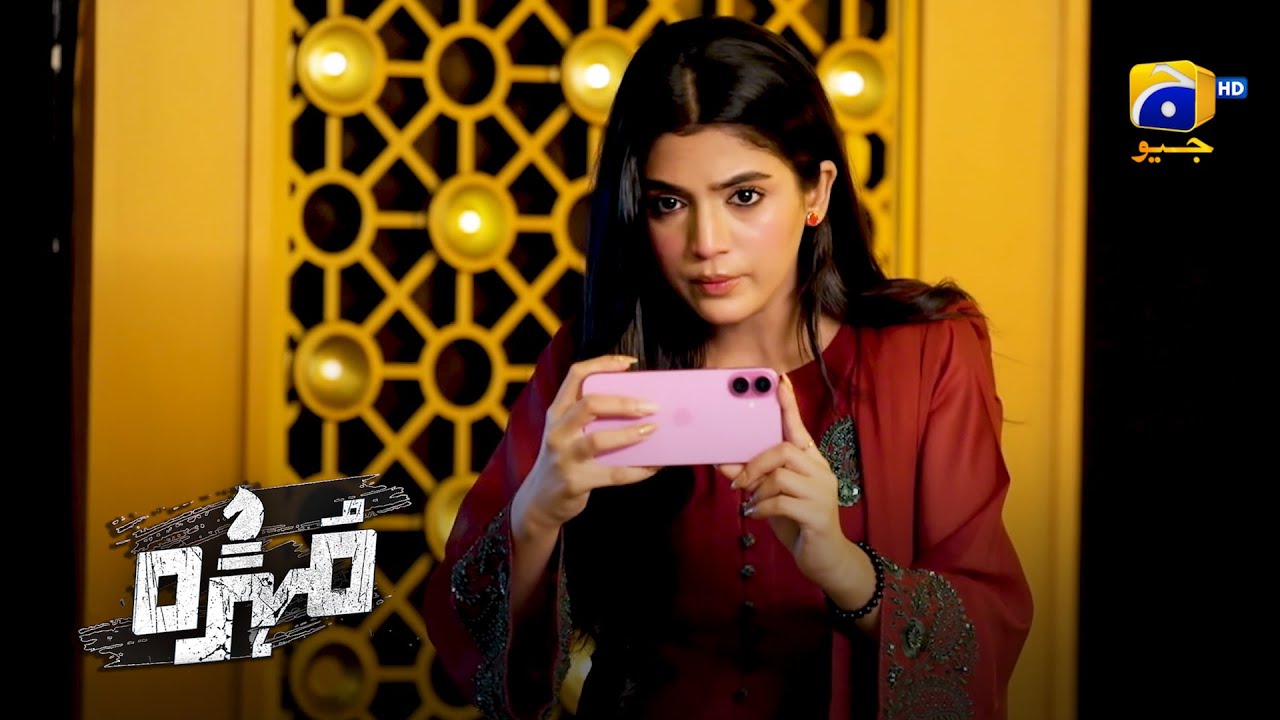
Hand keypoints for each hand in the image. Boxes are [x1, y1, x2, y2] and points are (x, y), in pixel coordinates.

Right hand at [512, 355, 660, 535]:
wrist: (539, 501)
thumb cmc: (563, 459)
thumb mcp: (566, 432)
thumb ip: (590, 417)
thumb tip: (639, 404)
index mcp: (557, 412)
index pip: (576, 375)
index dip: (603, 363)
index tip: (629, 363)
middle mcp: (557, 430)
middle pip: (590, 404)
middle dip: (624, 402)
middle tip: (652, 406)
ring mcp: (564, 457)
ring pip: (599, 440)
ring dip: (631, 434)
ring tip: (653, 431)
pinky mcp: (575, 482)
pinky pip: (613, 474)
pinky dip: (638, 470)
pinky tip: (655, 465)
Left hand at [717, 373, 849, 588]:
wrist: (825, 558)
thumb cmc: (797, 521)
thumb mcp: (771, 496)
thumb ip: (753, 478)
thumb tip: (723, 463)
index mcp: (812, 462)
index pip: (799, 428)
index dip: (789, 405)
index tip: (779, 381)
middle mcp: (821, 472)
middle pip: (784, 449)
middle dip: (756, 463)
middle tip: (740, 481)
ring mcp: (822, 492)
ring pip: (780, 475)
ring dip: (758, 490)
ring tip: (752, 503)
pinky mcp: (817, 514)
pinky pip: (781, 502)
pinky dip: (761, 507)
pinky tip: (756, 514)